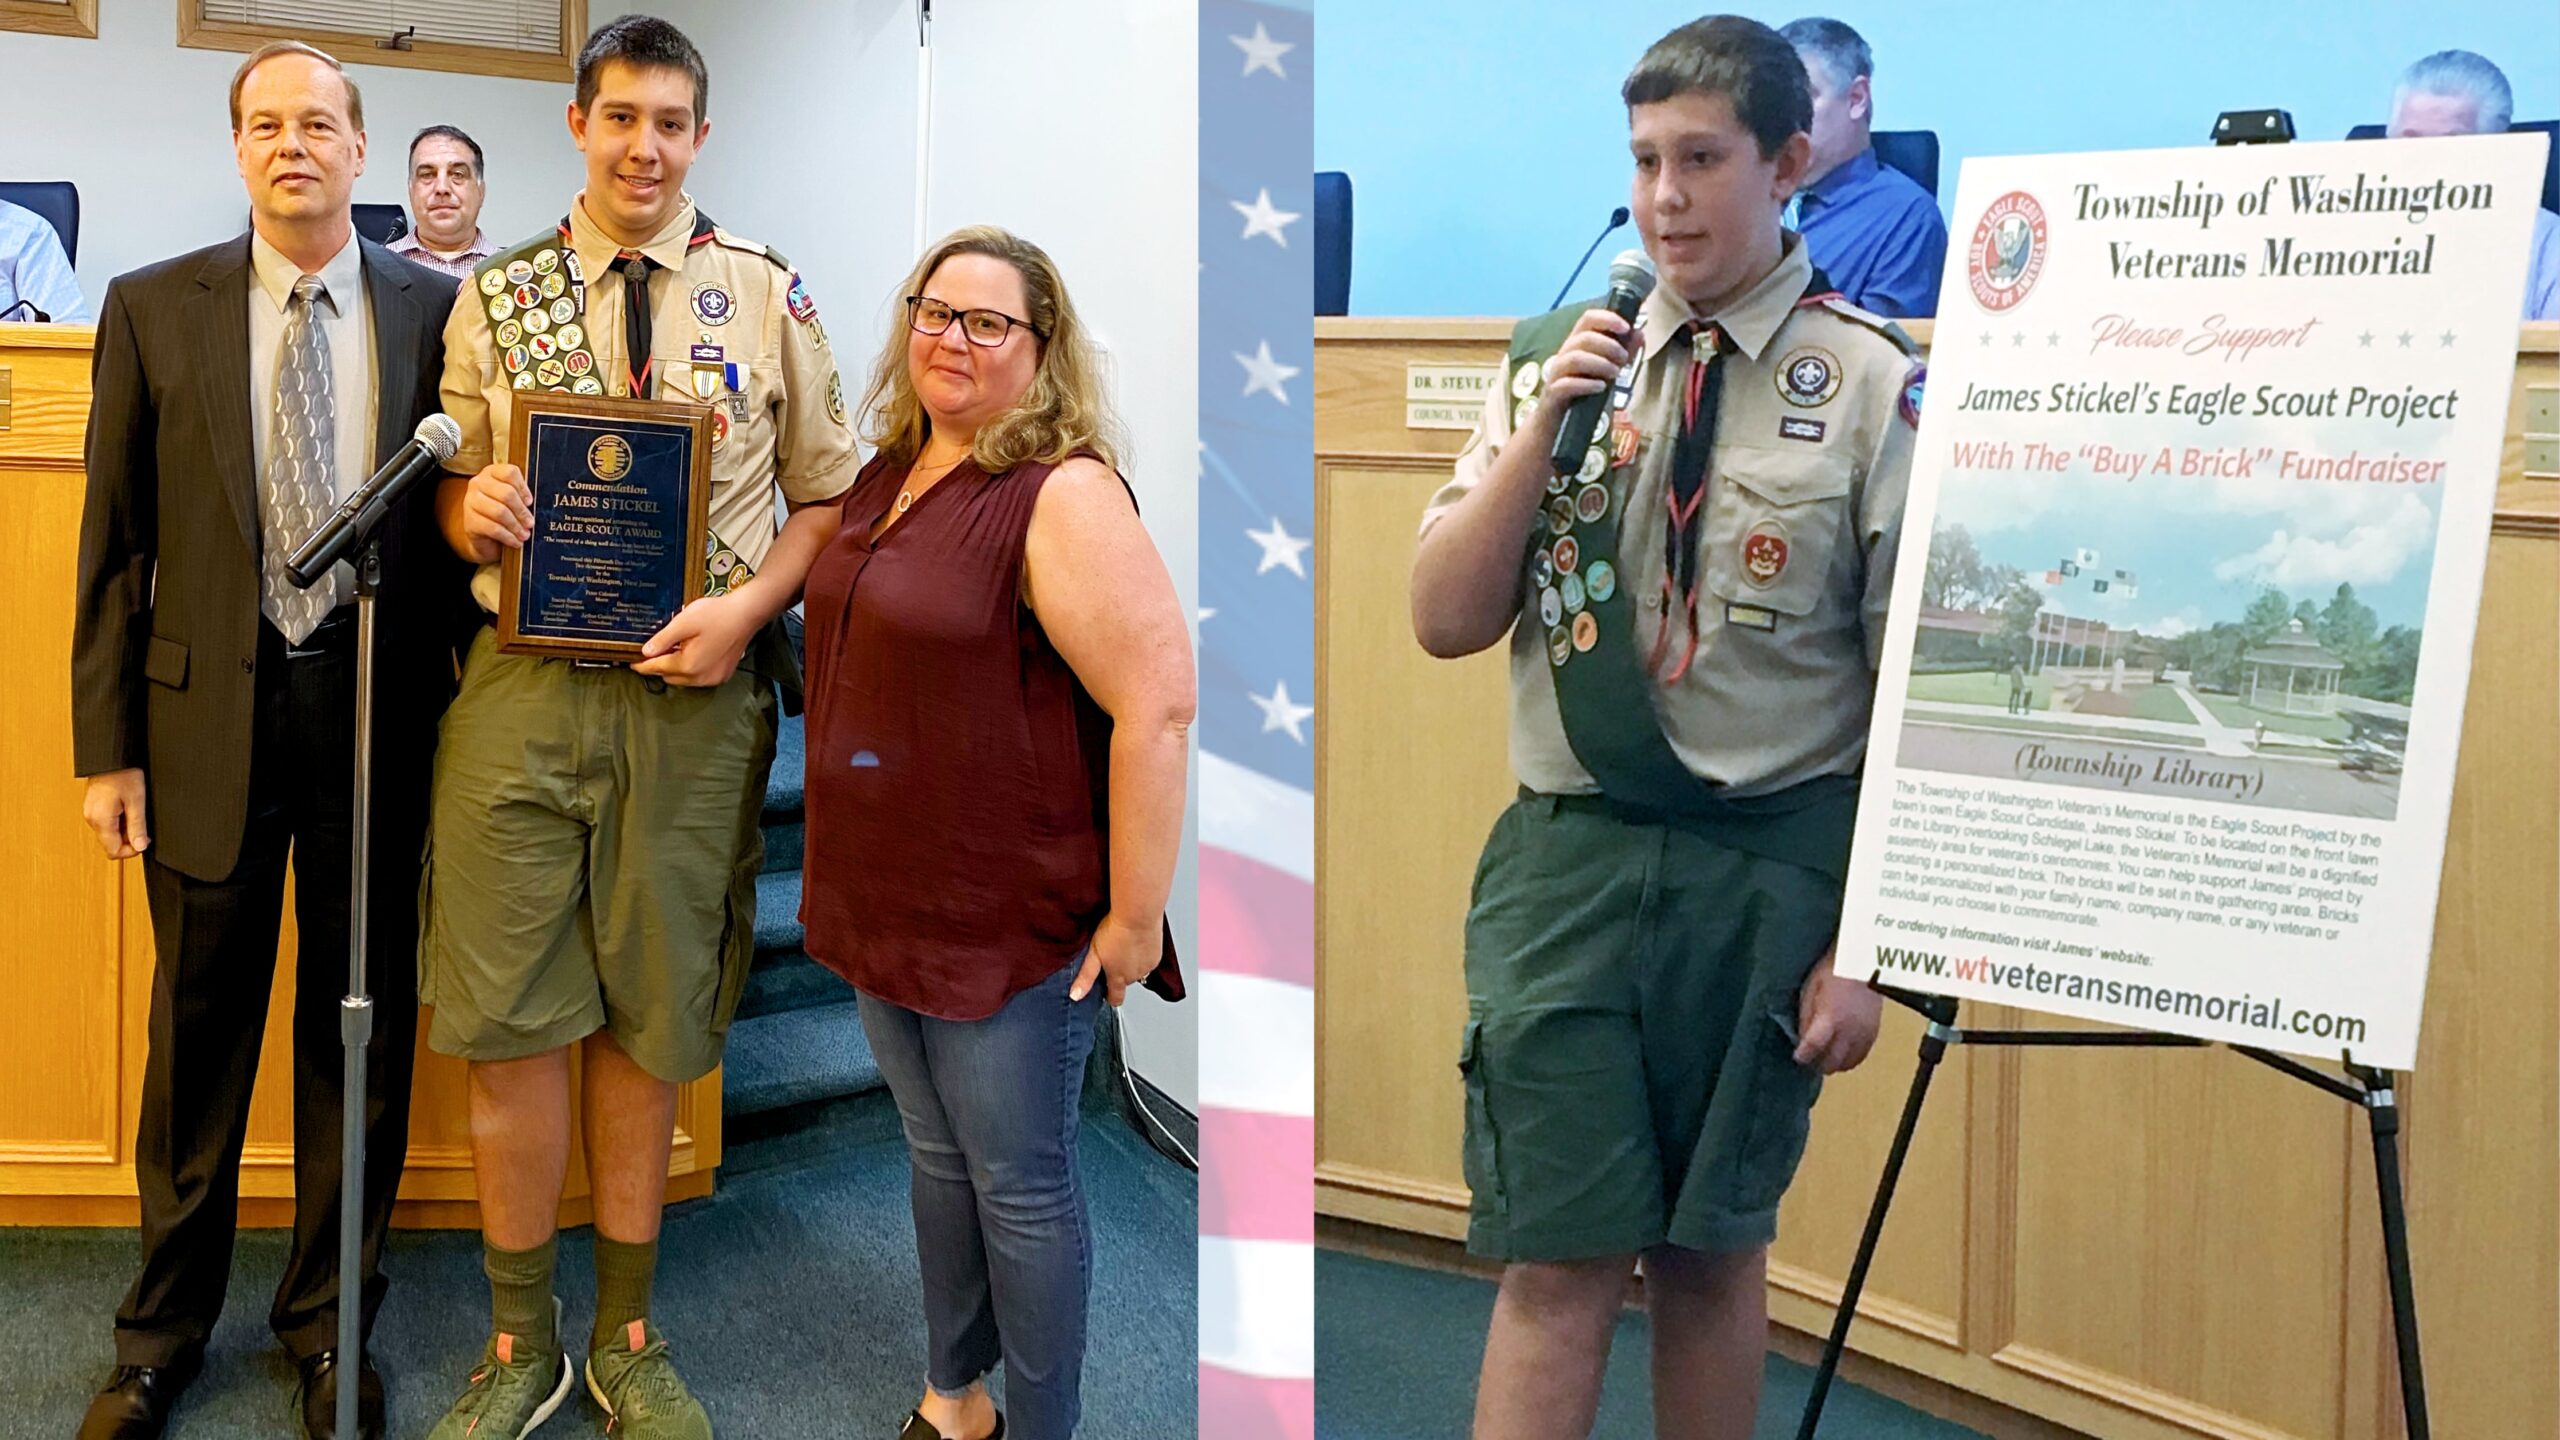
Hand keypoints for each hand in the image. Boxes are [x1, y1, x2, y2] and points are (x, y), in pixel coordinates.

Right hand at [81, 768, 148, 859]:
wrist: (110, 757)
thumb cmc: (123, 774)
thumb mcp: (136, 801)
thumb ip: (137, 826)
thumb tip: (140, 846)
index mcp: (101, 820)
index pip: (113, 851)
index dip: (131, 851)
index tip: (145, 841)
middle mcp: (92, 819)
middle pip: (110, 844)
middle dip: (129, 840)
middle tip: (143, 827)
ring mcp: (91, 813)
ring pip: (109, 834)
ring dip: (125, 830)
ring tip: (135, 813)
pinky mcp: (94, 808)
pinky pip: (107, 823)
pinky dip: (119, 822)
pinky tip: (128, 809)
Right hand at [459, 463, 531, 559]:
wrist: (484, 537)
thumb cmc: (502, 514)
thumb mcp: (512, 501)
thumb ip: (521, 496)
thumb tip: (532, 503)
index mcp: (491, 473)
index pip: (509, 473)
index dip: (523, 488)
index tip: (530, 502)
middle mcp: (477, 484)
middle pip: (506, 493)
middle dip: (522, 511)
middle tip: (530, 523)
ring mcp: (470, 501)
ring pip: (500, 512)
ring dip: (516, 526)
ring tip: (525, 534)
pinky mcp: (470, 521)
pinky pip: (493, 528)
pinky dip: (508, 537)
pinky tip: (516, 542)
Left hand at [634, 592, 758, 686]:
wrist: (747, 613)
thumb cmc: (717, 614)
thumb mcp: (683, 622)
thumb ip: (662, 639)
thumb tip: (645, 652)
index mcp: (688, 665)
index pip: (657, 668)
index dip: (642, 665)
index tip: (632, 663)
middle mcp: (700, 677)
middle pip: (670, 676)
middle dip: (661, 665)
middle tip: (657, 649)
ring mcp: (713, 678)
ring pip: (684, 680)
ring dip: (677, 668)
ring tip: (677, 648)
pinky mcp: (723, 675)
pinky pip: (699, 678)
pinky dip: (692, 669)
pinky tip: (694, 653)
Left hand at [1070, 911, 1161, 1006]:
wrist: (1138, 915)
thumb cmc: (1115, 930)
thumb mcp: (1094, 953)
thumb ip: (1086, 977)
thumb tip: (1076, 995)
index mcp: (1118, 977)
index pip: (1116, 998)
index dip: (1110, 997)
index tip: (1107, 993)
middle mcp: (1134, 976)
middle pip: (1125, 982)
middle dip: (1119, 973)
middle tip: (1112, 956)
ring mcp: (1147, 967)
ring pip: (1137, 971)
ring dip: (1132, 964)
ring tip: (1125, 946)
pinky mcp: (1156, 956)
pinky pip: (1148, 961)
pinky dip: (1143, 955)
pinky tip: (1136, 942)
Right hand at [1528, 307, 1636, 432]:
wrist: (1558, 424)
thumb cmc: (1583, 391)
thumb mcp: (1607, 369)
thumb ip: (1623, 352)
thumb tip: (1639, 333)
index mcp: (1577, 344)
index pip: (1588, 319)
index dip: (1607, 318)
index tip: (1626, 327)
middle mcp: (1564, 354)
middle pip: (1583, 338)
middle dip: (1608, 345)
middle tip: (1623, 359)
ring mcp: (1556, 374)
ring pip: (1574, 358)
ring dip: (1599, 363)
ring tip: (1615, 374)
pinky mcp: (1553, 394)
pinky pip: (1565, 384)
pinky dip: (1586, 384)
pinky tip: (1601, 388)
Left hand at [1794, 947, 1880, 1073]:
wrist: (1864, 963)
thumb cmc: (1833, 972)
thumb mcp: (1810, 990)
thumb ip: (1806, 1017)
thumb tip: (1802, 1039)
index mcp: (1830, 1018)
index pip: (1813, 1048)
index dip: (1803, 1056)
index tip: (1798, 1057)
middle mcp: (1848, 1031)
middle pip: (1831, 1062)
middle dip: (1817, 1063)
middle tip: (1810, 1058)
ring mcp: (1863, 1034)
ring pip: (1847, 1064)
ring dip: (1834, 1063)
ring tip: (1825, 1056)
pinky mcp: (1874, 1033)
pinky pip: (1861, 1057)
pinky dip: (1849, 1059)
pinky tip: (1842, 1052)